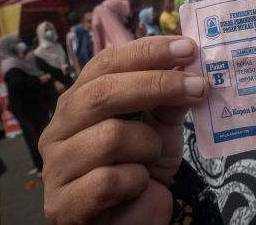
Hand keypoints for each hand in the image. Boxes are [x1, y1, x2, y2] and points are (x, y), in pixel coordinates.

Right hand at [38, 37, 206, 224]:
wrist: (130, 221)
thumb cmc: (138, 172)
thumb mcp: (161, 130)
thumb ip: (168, 101)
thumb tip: (187, 68)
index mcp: (79, 102)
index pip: (106, 63)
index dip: (147, 52)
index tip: (187, 48)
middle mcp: (60, 127)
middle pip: (104, 92)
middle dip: (157, 85)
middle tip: (199, 85)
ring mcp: (56, 165)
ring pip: (112, 136)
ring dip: (147, 147)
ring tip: (150, 160)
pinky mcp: (64, 202)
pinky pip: (110, 179)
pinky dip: (137, 181)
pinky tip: (137, 186)